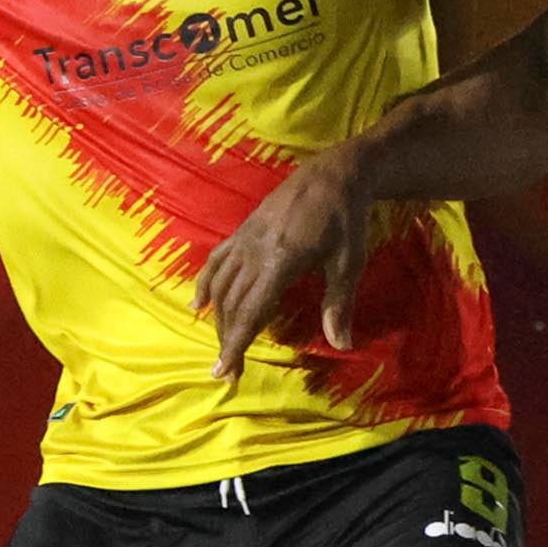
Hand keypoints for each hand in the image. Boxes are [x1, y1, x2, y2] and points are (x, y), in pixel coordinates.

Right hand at [194, 153, 373, 376]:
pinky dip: (205, 283)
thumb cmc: (346, 219)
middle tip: (226, 371)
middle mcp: (254, 251)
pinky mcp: (242, 231)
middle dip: (226, 340)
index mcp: (280, 261)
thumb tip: (343, 345)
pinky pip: (216, 261)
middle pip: (231, 303)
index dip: (235, 344)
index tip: (224, 371)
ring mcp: (244, 239)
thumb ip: (339, 303)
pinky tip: (198, 304)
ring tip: (222, 346)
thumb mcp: (349, 262)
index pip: (250, 311)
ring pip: (220, 285)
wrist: (331, 175)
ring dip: (218, 318)